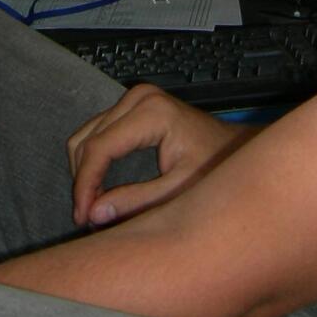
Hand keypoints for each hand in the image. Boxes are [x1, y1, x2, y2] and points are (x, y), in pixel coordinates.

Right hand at [67, 85, 257, 228]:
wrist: (234, 149)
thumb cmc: (215, 168)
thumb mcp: (180, 189)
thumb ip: (137, 202)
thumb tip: (93, 214)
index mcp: (152, 112)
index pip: (99, 148)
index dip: (85, 185)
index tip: (82, 217)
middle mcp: (139, 98)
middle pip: (88, 140)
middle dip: (83, 181)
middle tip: (87, 218)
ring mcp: (135, 99)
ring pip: (87, 135)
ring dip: (85, 172)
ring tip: (92, 208)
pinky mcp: (133, 107)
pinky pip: (98, 133)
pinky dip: (94, 163)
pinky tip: (100, 191)